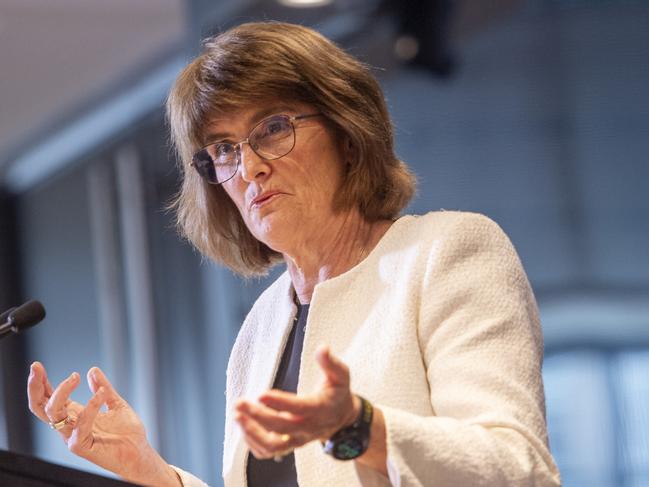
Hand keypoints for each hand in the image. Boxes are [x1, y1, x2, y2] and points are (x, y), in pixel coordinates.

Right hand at [27, 362, 179, 486]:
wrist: (139, 453)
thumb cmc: (126, 433)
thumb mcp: (114, 403)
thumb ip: (103, 388)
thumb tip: (92, 370)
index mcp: (73, 414)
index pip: (48, 397)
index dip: (40, 382)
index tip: (37, 365)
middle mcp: (69, 425)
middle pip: (40, 406)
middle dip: (35, 386)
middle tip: (37, 367)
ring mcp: (72, 436)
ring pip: (53, 413)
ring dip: (61, 392)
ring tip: (76, 376)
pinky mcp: (81, 446)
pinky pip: (80, 424)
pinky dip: (90, 406)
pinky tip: (101, 394)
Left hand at [234, 345, 360, 459]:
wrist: (341, 418)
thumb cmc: (337, 393)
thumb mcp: (340, 376)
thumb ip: (331, 363)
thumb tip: (323, 348)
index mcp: (321, 409)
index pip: (299, 408)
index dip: (280, 403)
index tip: (261, 394)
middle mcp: (308, 428)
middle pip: (281, 427)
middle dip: (258, 416)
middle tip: (240, 403)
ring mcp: (298, 439)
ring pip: (273, 446)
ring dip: (252, 433)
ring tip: (237, 416)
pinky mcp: (289, 445)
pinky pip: (268, 451)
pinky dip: (253, 442)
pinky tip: (244, 426)